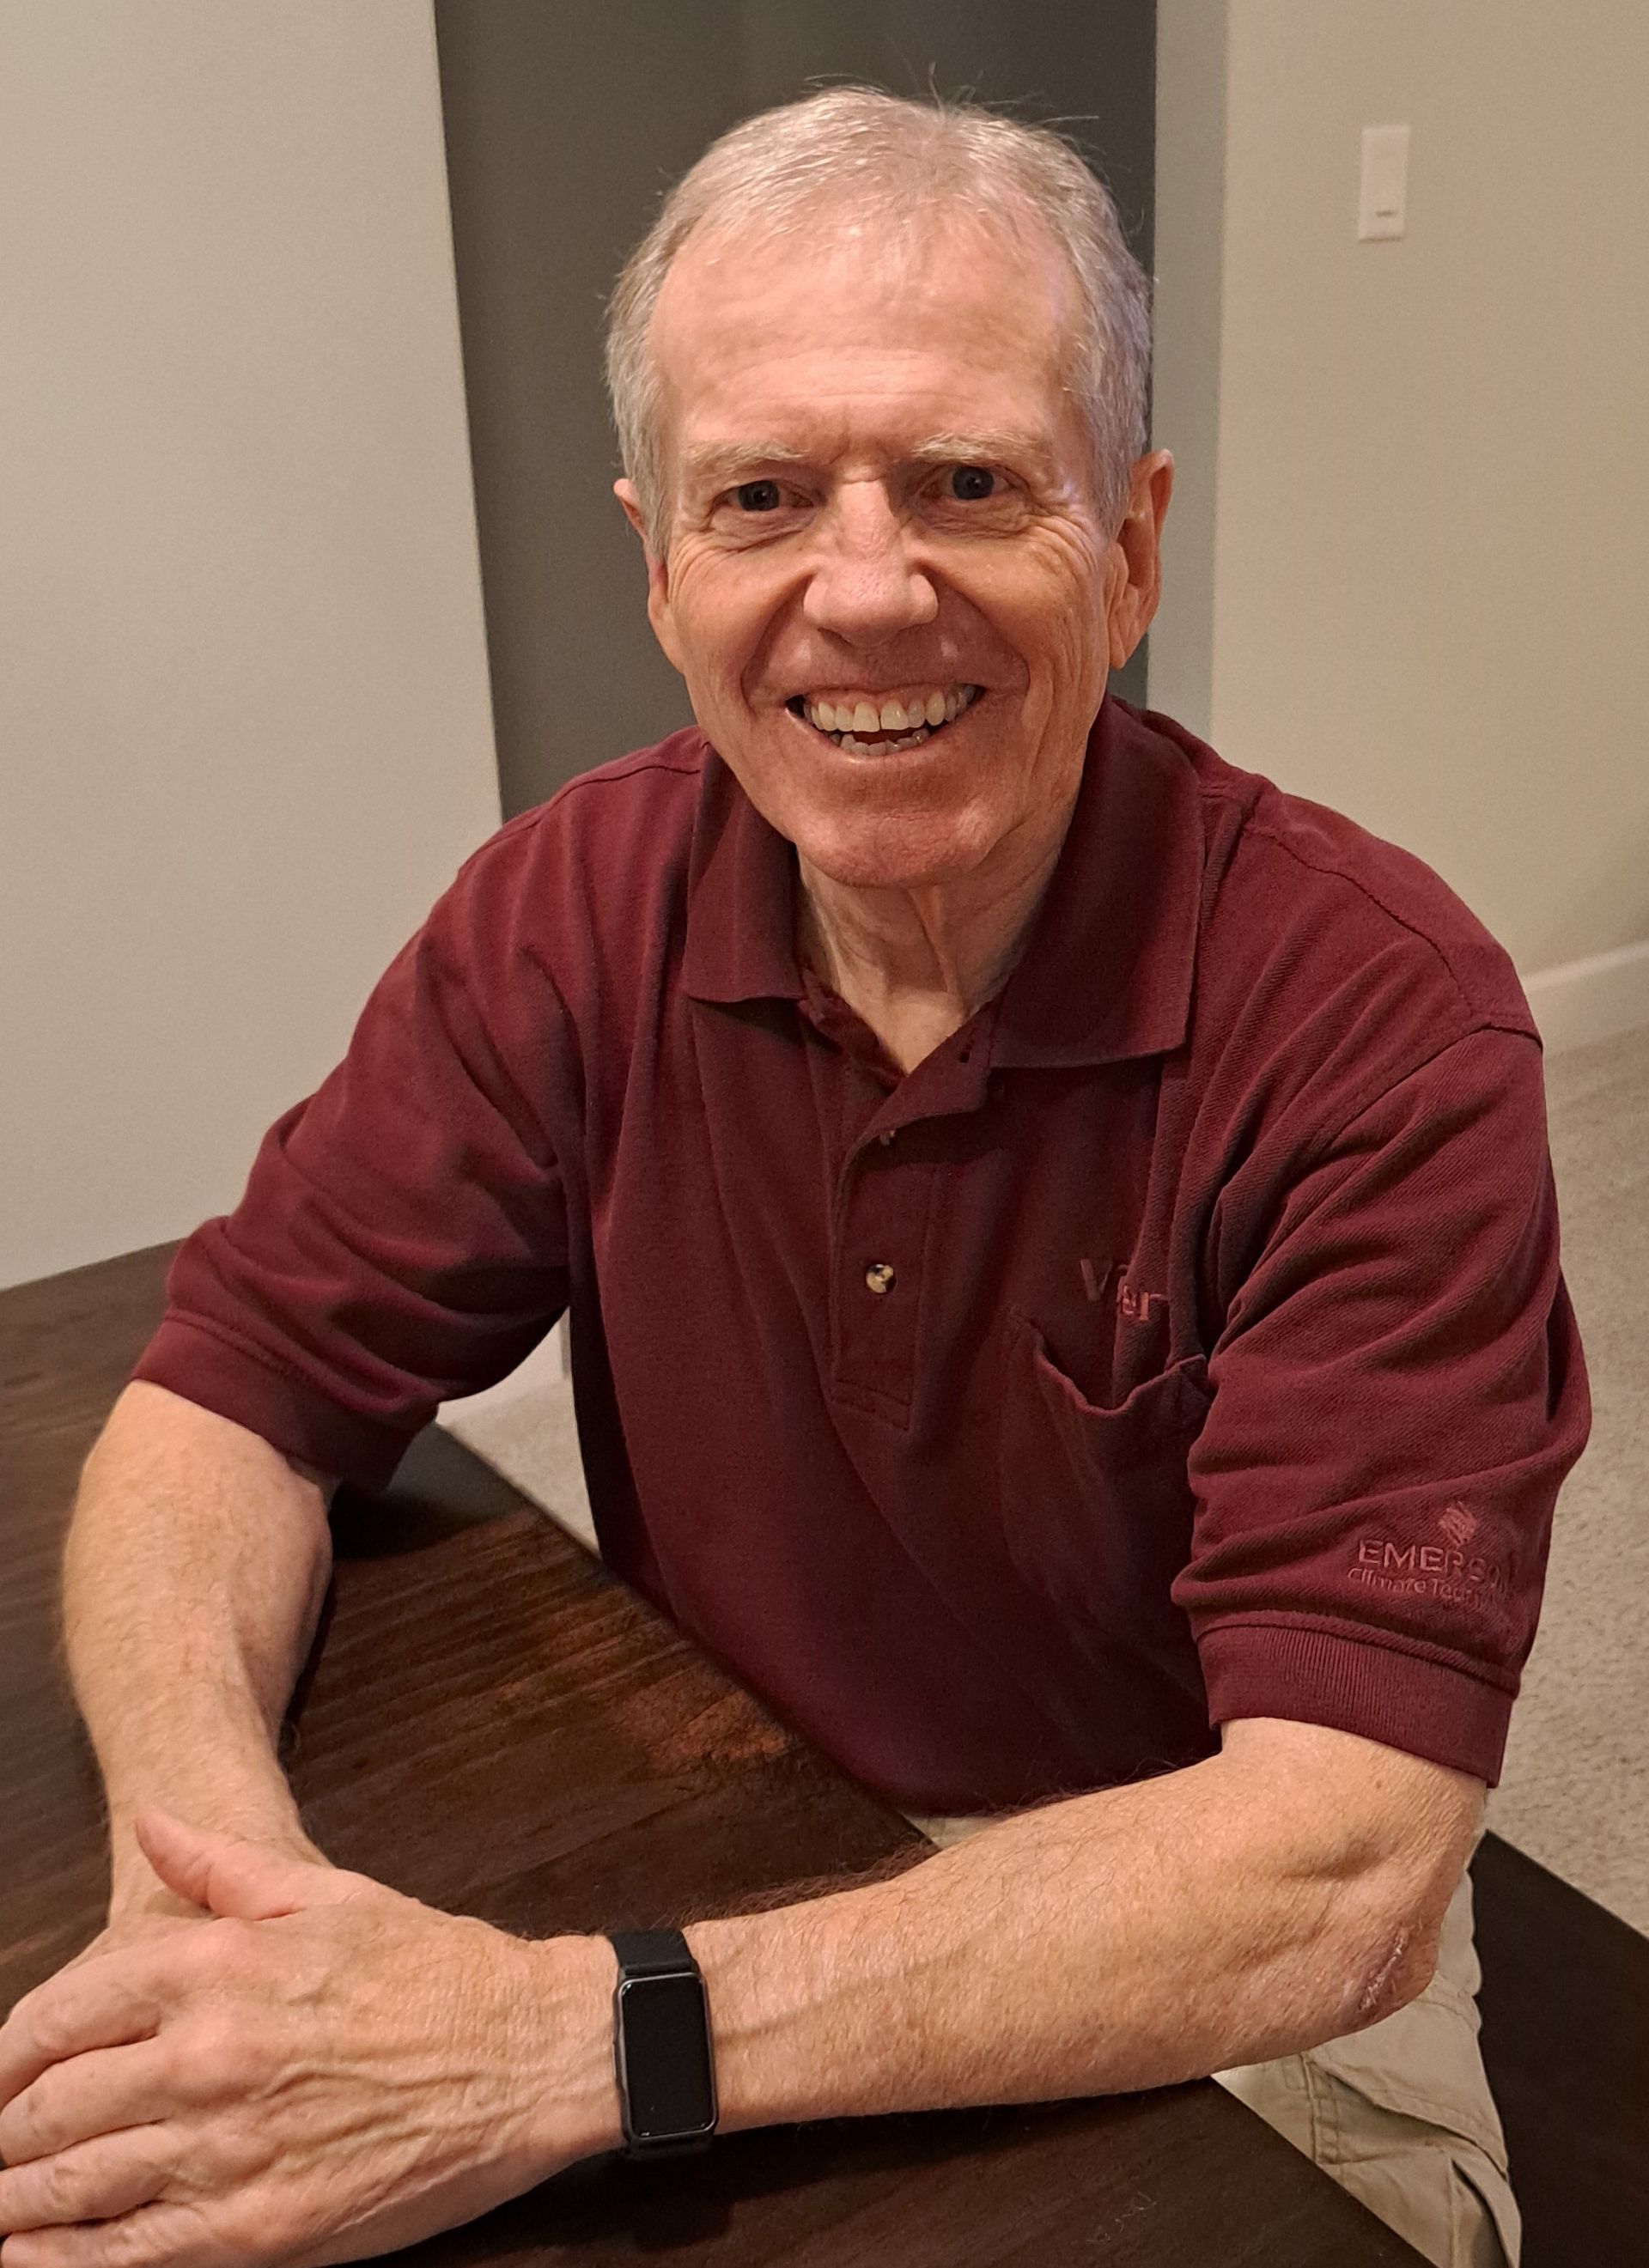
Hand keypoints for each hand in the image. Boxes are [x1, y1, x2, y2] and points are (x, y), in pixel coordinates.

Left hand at [0, 1812, 619, 2267]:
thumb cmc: (433, 1970)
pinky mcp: (258, 2230)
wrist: (528, 2054)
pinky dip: (65, 2266)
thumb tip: (149, 1823)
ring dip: (15, 2203)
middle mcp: (207, 2058)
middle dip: (4, 2133)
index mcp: (217, 1967)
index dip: (8, 2054)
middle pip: (49, 2110)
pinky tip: (31, 2260)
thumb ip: (220, 1865)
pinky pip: (130, 2258)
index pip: (57, 2017)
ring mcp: (229, 2151)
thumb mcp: (328, 1895)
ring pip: (73, 2190)